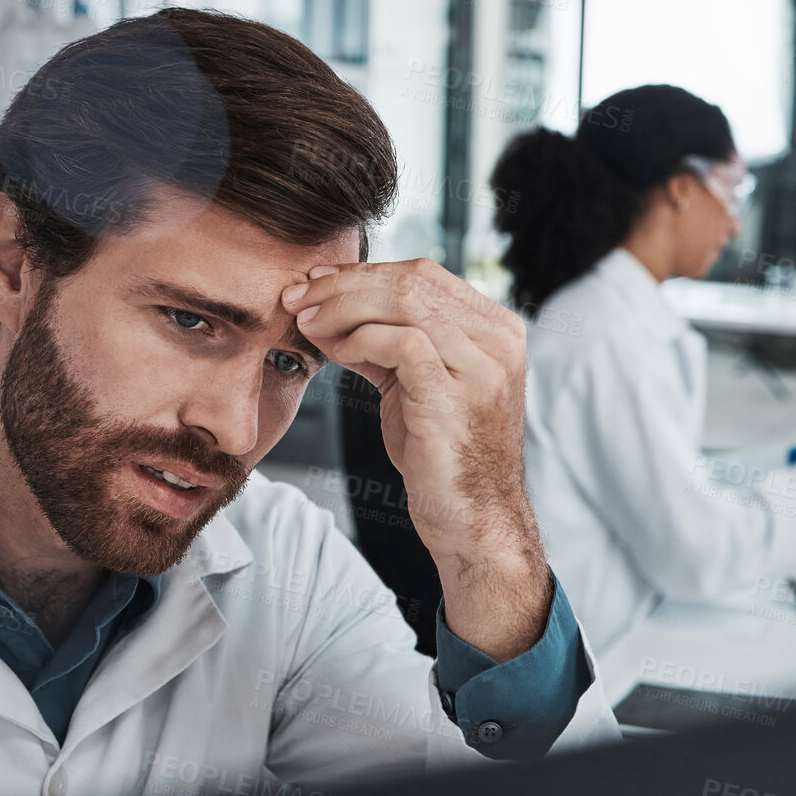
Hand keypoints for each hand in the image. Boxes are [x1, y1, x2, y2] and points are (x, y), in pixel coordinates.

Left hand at [281, 259, 549, 660]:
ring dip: (343, 306)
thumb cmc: (443, 458)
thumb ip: (384, 344)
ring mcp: (484, 364)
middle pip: (412, 279)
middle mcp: (499, 339)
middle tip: (297, 297)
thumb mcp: (412, 387)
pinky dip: (359, 339)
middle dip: (344, 284)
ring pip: (405, 301)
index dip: (363, 273)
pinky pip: (402, 341)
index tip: (315, 284)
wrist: (473, 521)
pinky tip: (335, 352)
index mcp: (495, 329)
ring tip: (306, 321)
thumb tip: (329, 308)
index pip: (423, 274)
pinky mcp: (458, 392)